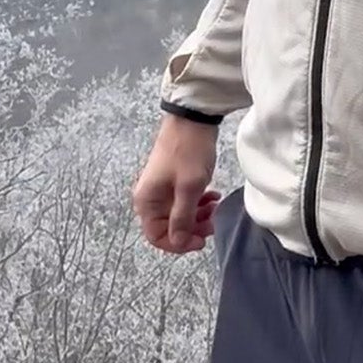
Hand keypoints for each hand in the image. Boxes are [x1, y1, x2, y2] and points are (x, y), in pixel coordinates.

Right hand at [132, 113, 219, 254]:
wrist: (193, 118)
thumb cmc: (189, 151)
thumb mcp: (189, 188)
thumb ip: (182, 218)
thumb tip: (178, 241)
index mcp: (147, 201)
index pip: (156, 236)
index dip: (179, 244)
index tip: (200, 241)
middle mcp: (150, 197)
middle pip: (169, 227)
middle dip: (192, 229)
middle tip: (213, 223)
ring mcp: (162, 188)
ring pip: (180, 214)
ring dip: (198, 216)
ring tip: (216, 207)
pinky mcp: (174, 180)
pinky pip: (185, 201)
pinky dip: (199, 202)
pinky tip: (214, 196)